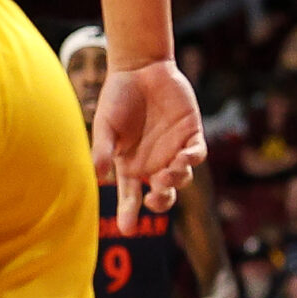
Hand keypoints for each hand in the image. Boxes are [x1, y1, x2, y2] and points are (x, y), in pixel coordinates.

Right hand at [92, 58, 206, 234]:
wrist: (140, 69)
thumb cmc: (117, 97)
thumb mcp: (105, 125)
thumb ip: (104, 149)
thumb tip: (99, 176)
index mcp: (130, 164)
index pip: (130, 195)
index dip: (129, 213)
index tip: (127, 229)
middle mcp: (154, 162)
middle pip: (162, 194)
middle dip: (161, 201)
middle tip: (155, 197)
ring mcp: (174, 150)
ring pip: (182, 177)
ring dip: (176, 179)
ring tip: (167, 172)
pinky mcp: (192, 135)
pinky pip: (197, 155)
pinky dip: (192, 160)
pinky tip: (184, 157)